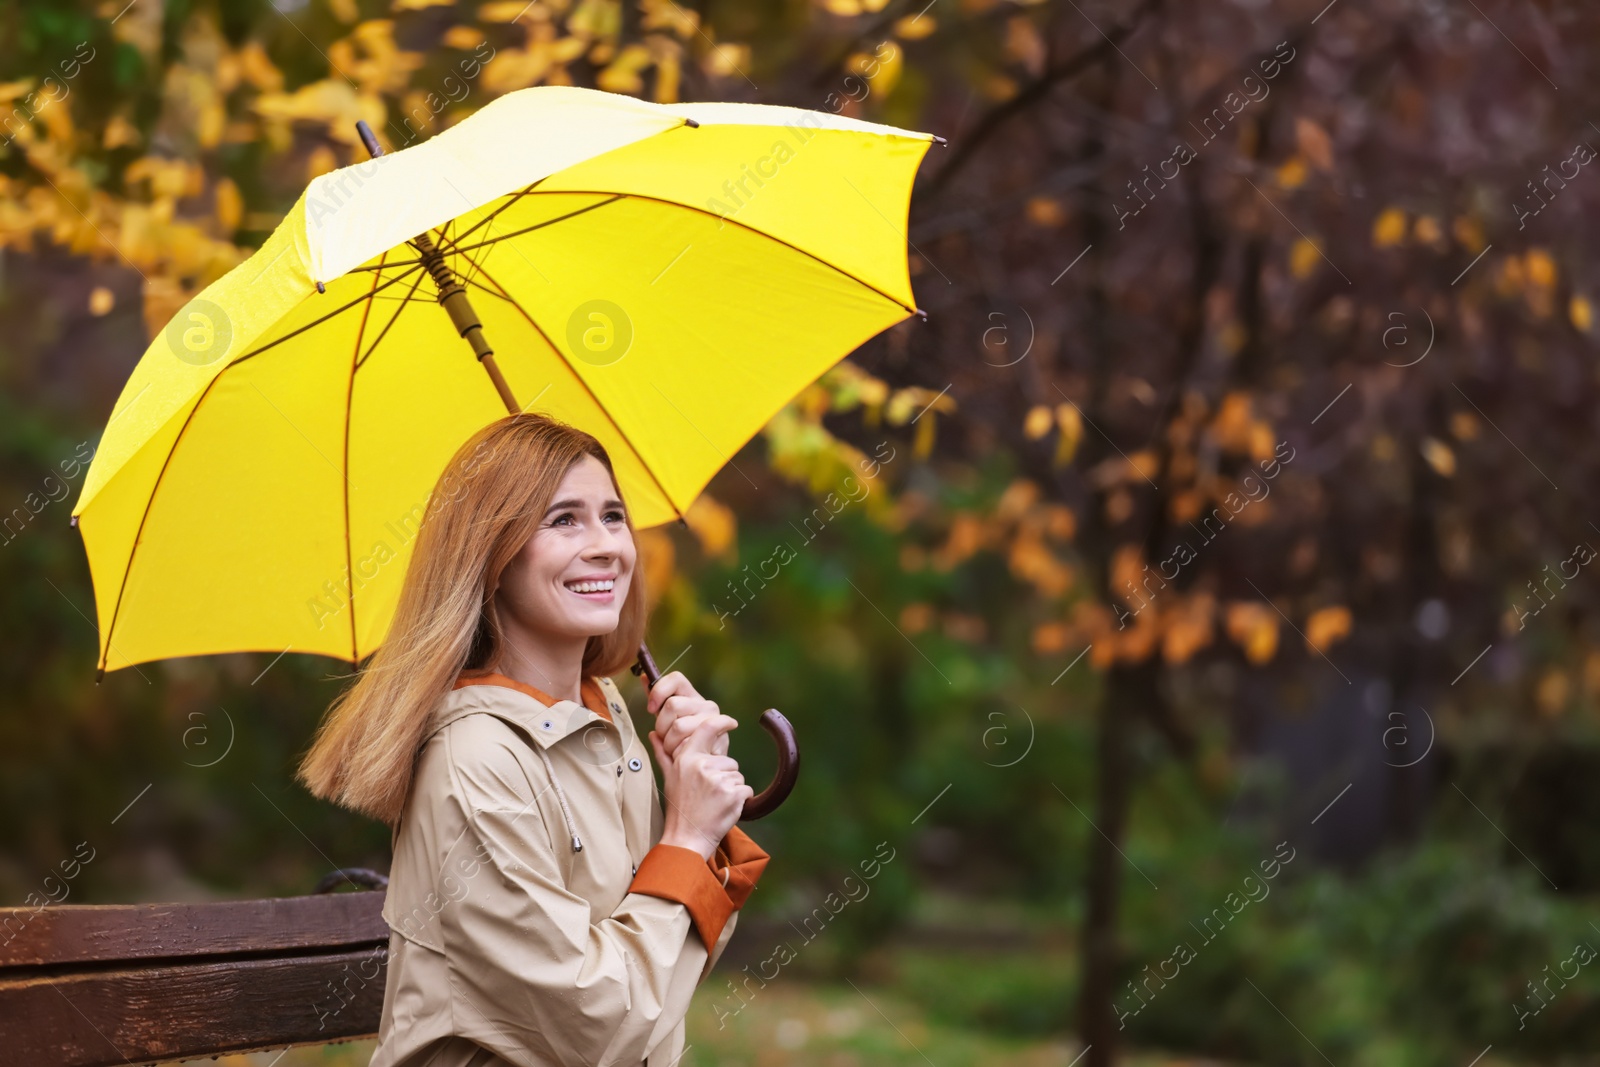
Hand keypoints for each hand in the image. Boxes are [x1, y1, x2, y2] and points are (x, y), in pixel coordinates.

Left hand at [647, 670, 735, 759]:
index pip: (676, 679)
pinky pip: (688, 744)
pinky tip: (686, 755)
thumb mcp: (667, 721)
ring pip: (678, 726)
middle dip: (662, 726)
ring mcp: (714, 721)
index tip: (651, 709)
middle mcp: (706, 705)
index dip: (659, 691)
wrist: (704, 769)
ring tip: (676, 750)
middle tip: (666, 738)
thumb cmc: (684, 743)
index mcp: (692, 697)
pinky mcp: (719, 739)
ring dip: (670, 744)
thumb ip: (657, 701)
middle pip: (672, 704)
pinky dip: (680, 753)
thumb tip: (645, 678)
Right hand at [651, 715, 752, 860]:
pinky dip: (740, 800)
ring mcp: (718, 780)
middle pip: (728, 761)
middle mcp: (702, 766)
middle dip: (723, 775)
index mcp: (687, 758)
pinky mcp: (733, 794)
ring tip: (713, 802)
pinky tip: (723, 808)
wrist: (687, 838)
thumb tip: (653, 734)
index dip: (722, 722)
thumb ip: (663, 753)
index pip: (707, 728)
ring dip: (731, 788)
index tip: (731, 722)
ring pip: (737, 775)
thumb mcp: (669, 777)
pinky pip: (746, 789)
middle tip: (708, 794)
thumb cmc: (679, 808)